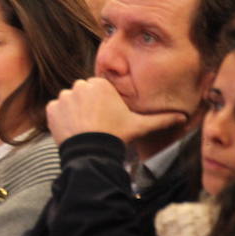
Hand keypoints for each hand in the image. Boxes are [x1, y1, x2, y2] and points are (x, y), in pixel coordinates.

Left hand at [46, 78, 186, 144]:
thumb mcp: (140, 125)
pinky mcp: (51, 109)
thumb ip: (160, 119)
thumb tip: (183, 117)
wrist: (92, 151)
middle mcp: (79, 86)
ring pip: (69, 102)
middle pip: (82, 95)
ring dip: (73, 112)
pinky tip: (72, 130)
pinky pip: (55, 110)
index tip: (105, 118)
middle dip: (87, 107)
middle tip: (95, 124)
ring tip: (84, 129)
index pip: (98, 91)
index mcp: (99, 84)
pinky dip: (61, 119)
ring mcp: (63, 97)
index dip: (102, 105)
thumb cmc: (116, 135)